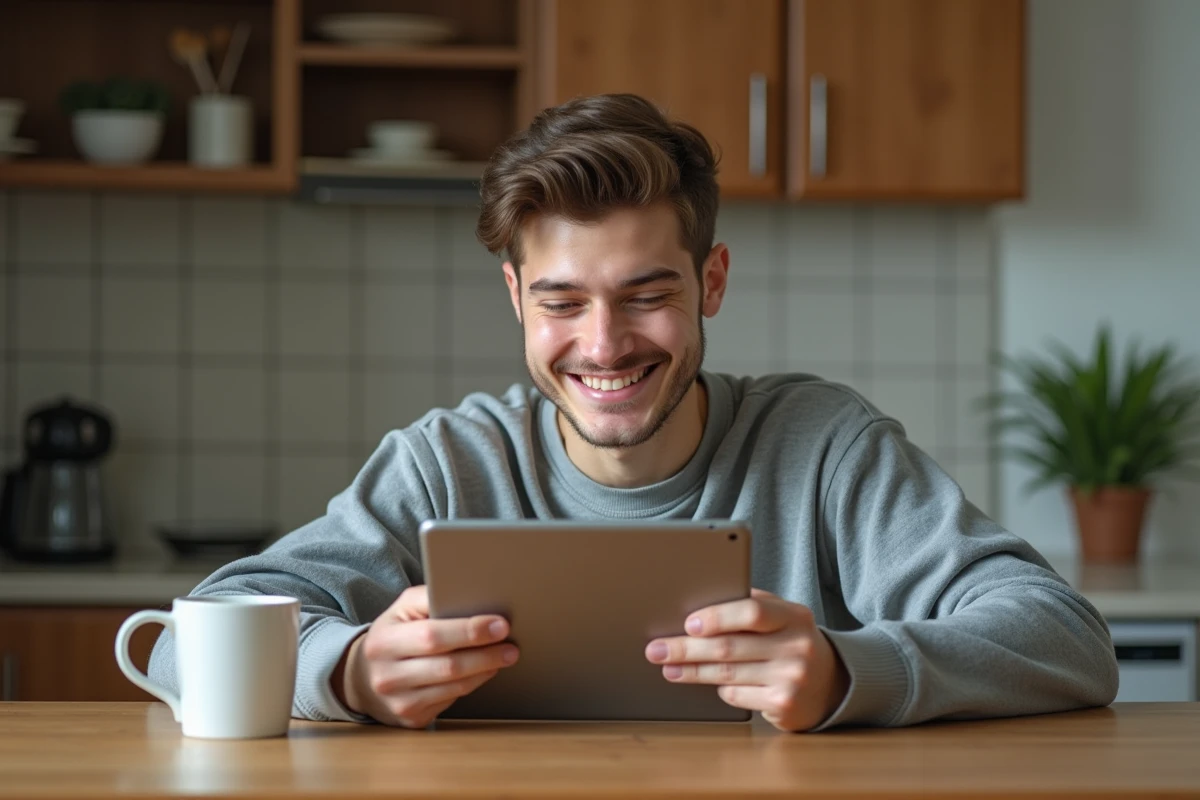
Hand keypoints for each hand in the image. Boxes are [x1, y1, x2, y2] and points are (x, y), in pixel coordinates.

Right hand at [334, 585, 518, 727]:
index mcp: (384, 641)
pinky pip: (452, 700)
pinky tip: (485, 671)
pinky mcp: (412, 719)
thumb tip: (471, 595)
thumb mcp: (401, 609)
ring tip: (505, 656)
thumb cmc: (393, 635)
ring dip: (486, 670)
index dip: (470, 631)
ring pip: (454, 687)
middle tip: (511, 645)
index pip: (433, 636)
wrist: (363, 677)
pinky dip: (474, 684)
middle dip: (486, 654)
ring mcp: (399, 702)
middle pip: (448, 666)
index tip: (500, 625)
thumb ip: (429, 598)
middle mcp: (387, 676)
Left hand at [644, 588, 849, 731]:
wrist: (830, 683)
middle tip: (657, 648)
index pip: (753, 612)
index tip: (688, 623)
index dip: (717, 617)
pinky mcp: (783, 705)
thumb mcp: (782, 616)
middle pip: (730, 647)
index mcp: (794, 615)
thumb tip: (698, 605)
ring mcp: (792, 678)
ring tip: (667, 666)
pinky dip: (718, 688)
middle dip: (686, 648)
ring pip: (727, 674)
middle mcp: (797, 646)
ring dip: (691, 671)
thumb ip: (750, 606)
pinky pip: (736, 695)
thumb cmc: (791, 641)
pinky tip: (706, 682)